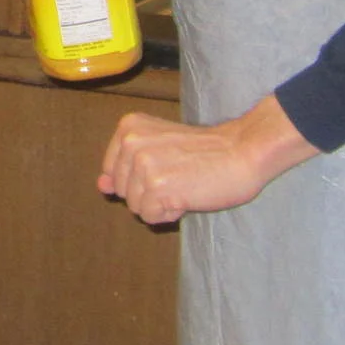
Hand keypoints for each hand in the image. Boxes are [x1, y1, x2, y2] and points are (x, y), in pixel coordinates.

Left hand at [97, 96, 317, 225]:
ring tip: (185, 184)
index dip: (139, 179)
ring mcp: (143, 164)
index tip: (165, 167)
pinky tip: (188, 196)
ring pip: (135, 207)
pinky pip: (150, 217)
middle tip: (179, 175)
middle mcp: (132, 142)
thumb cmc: (206, 152)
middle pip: (123, 191)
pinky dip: (169, 214)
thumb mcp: (159, 148)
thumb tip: (102, 186)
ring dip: (161, 204)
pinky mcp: (157, 187)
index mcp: (129, 127)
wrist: (243, 152)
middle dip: (149, 193)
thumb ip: (125, 167)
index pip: (112, 172)